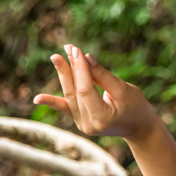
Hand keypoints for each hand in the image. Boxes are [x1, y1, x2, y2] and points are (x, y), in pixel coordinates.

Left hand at [33, 45, 158, 141]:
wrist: (138, 127)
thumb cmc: (136, 106)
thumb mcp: (123, 89)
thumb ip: (102, 75)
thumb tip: (85, 57)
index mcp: (101, 118)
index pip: (85, 89)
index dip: (80, 69)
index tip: (77, 50)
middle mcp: (87, 124)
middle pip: (74, 92)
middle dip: (70, 68)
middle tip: (67, 48)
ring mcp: (82, 124)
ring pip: (69, 96)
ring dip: (64, 75)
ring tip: (56, 56)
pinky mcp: (79, 120)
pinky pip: (65, 107)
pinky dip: (51, 102)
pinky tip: (37, 98)